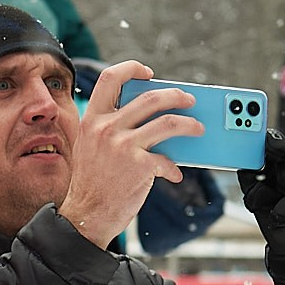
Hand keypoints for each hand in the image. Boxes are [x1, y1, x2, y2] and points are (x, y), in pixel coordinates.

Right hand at [56, 62, 196, 246]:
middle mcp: (107, 128)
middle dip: (176, 95)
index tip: (148, 73)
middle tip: (189, 100)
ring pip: (169, 122)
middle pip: (151, 97)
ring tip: (198, 128)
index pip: (110, 78)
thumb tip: (146, 117)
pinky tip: (174, 174)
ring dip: (189, 124)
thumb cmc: (91, 183)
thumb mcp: (89, 146)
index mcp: (92, 119)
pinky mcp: (140, 166)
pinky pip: (167, 159)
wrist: (86, 216)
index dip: (132, 69)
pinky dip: (174, 168)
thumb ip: (109, 128)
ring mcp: (123, 146)